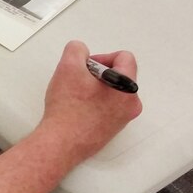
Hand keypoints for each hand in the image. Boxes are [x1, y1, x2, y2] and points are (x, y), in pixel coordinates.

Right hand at [39, 40, 141, 160]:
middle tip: (78, 81)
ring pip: (112, 90)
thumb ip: (76, 50)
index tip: (85, 67)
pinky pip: (108, 106)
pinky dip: (94, 102)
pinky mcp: (113, 128)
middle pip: (118, 74)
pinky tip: (78, 109)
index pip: (124, 57)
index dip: (101, 57)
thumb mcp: (68, 67)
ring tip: (76, 96)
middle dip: (97, 73)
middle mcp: (132, 104)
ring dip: (95, 87)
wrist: (61, 142)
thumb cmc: (68, 107)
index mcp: (128, 87)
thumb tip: (81, 52)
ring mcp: (124, 118)